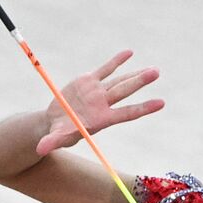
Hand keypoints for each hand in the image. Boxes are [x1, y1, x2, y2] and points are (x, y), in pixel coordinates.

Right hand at [35, 49, 164, 155]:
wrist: (54, 122)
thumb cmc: (59, 133)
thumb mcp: (56, 138)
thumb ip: (52, 142)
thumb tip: (42, 149)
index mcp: (101, 118)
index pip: (127, 113)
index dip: (143, 107)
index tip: (161, 103)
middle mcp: (103, 103)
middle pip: (124, 90)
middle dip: (140, 81)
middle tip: (156, 72)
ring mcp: (97, 91)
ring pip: (119, 79)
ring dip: (134, 73)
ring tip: (154, 69)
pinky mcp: (89, 81)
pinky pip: (105, 69)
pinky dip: (116, 61)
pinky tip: (129, 53)